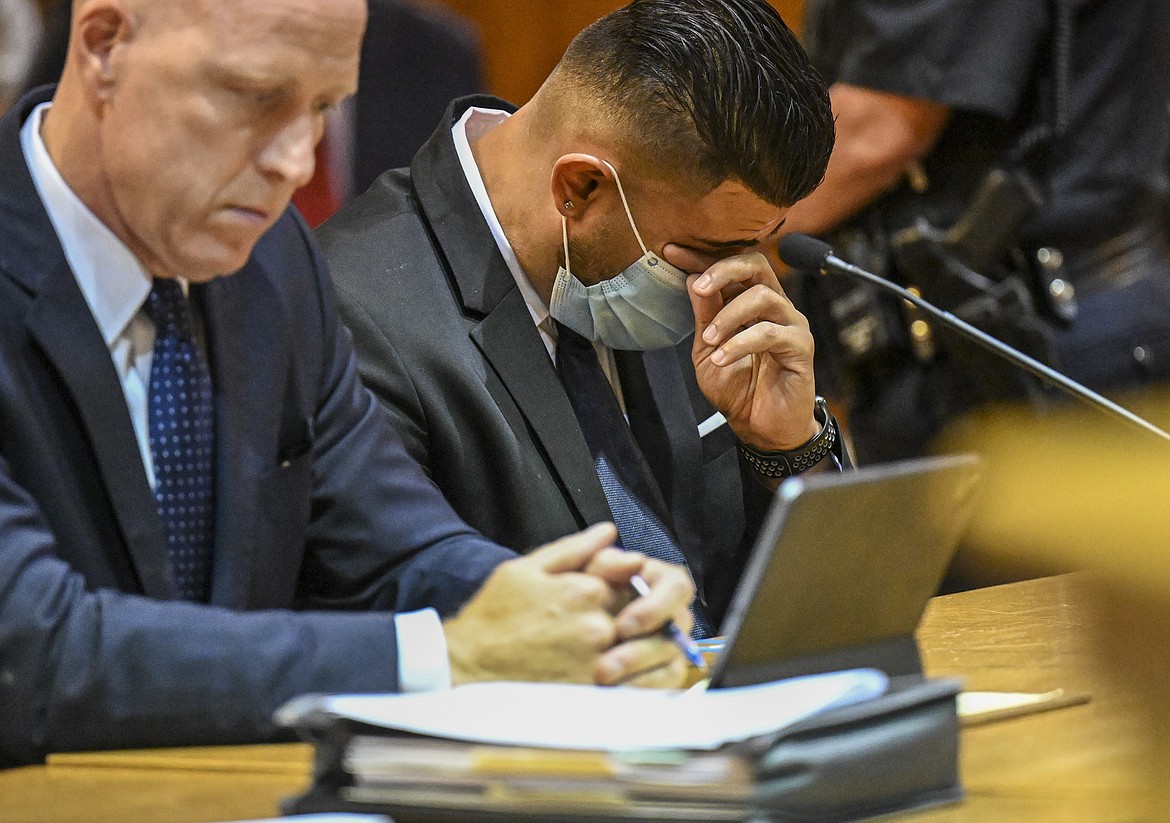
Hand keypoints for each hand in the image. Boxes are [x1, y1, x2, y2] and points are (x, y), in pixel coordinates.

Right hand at [443, 524, 692, 687]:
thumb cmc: (493, 616)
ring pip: (639, 649)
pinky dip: (631, 677)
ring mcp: (597, 662)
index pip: (631, 579)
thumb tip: (609, 531)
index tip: (609, 590)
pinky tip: (611, 671)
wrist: (467, 665)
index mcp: (585, 589)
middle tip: (607, 621)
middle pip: (638, 614)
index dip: (624, 584)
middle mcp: (598, 625)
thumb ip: (574, 549)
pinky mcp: (592, 694)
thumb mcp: (527, 568)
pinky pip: (631, 684)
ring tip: (605, 647)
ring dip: (634, 646)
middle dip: (631, 615)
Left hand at [686, 251, 819, 450]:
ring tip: (709, 341)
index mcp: (751, 303)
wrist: (758, 428)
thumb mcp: (707, 350)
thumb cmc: (737, 390)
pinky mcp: (801, 347)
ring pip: (763, 296)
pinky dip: (740, 343)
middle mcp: (775, 307)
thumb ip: (704, 316)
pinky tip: (722, 357)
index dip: (702, 257)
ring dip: (729, 315)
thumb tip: (694, 279)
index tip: (672, 251)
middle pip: (756, 264)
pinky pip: (770, 333)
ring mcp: (791, 324)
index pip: (731, 267)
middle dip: (724, 270)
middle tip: (700, 287)